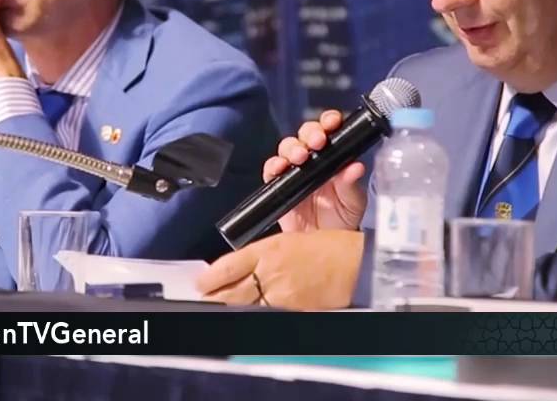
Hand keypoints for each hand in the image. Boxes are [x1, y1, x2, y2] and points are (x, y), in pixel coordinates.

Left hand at [196, 229, 364, 309]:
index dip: (209, 278)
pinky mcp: (293, 310)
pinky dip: (256, 316)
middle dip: (214, 297)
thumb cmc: (329, 247)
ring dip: (232, 307)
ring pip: (245, 306)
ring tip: (220, 309)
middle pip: (231, 290)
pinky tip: (250, 315)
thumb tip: (243, 270)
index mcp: (269, 248)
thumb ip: (264, 256)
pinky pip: (267, 316)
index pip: (227, 266)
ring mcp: (281, 294)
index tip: (200, 282)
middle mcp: (270, 271)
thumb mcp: (290, 241)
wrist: (355, 262)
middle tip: (204, 299)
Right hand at [264, 110, 366, 231]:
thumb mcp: (353, 201)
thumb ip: (352, 184)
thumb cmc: (343, 218)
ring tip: (299, 157)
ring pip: (287, 147)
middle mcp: (314, 159)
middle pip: (306, 134)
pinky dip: (273, 166)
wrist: (325, 246)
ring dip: (292, 148)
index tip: (332, 122)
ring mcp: (295, 171)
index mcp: (334, 156)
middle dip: (310, 133)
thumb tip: (356, 167)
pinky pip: (271, 170)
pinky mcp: (279, 186)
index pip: (330, 129)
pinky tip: (280, 169)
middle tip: (317, 142)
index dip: (328, 121)